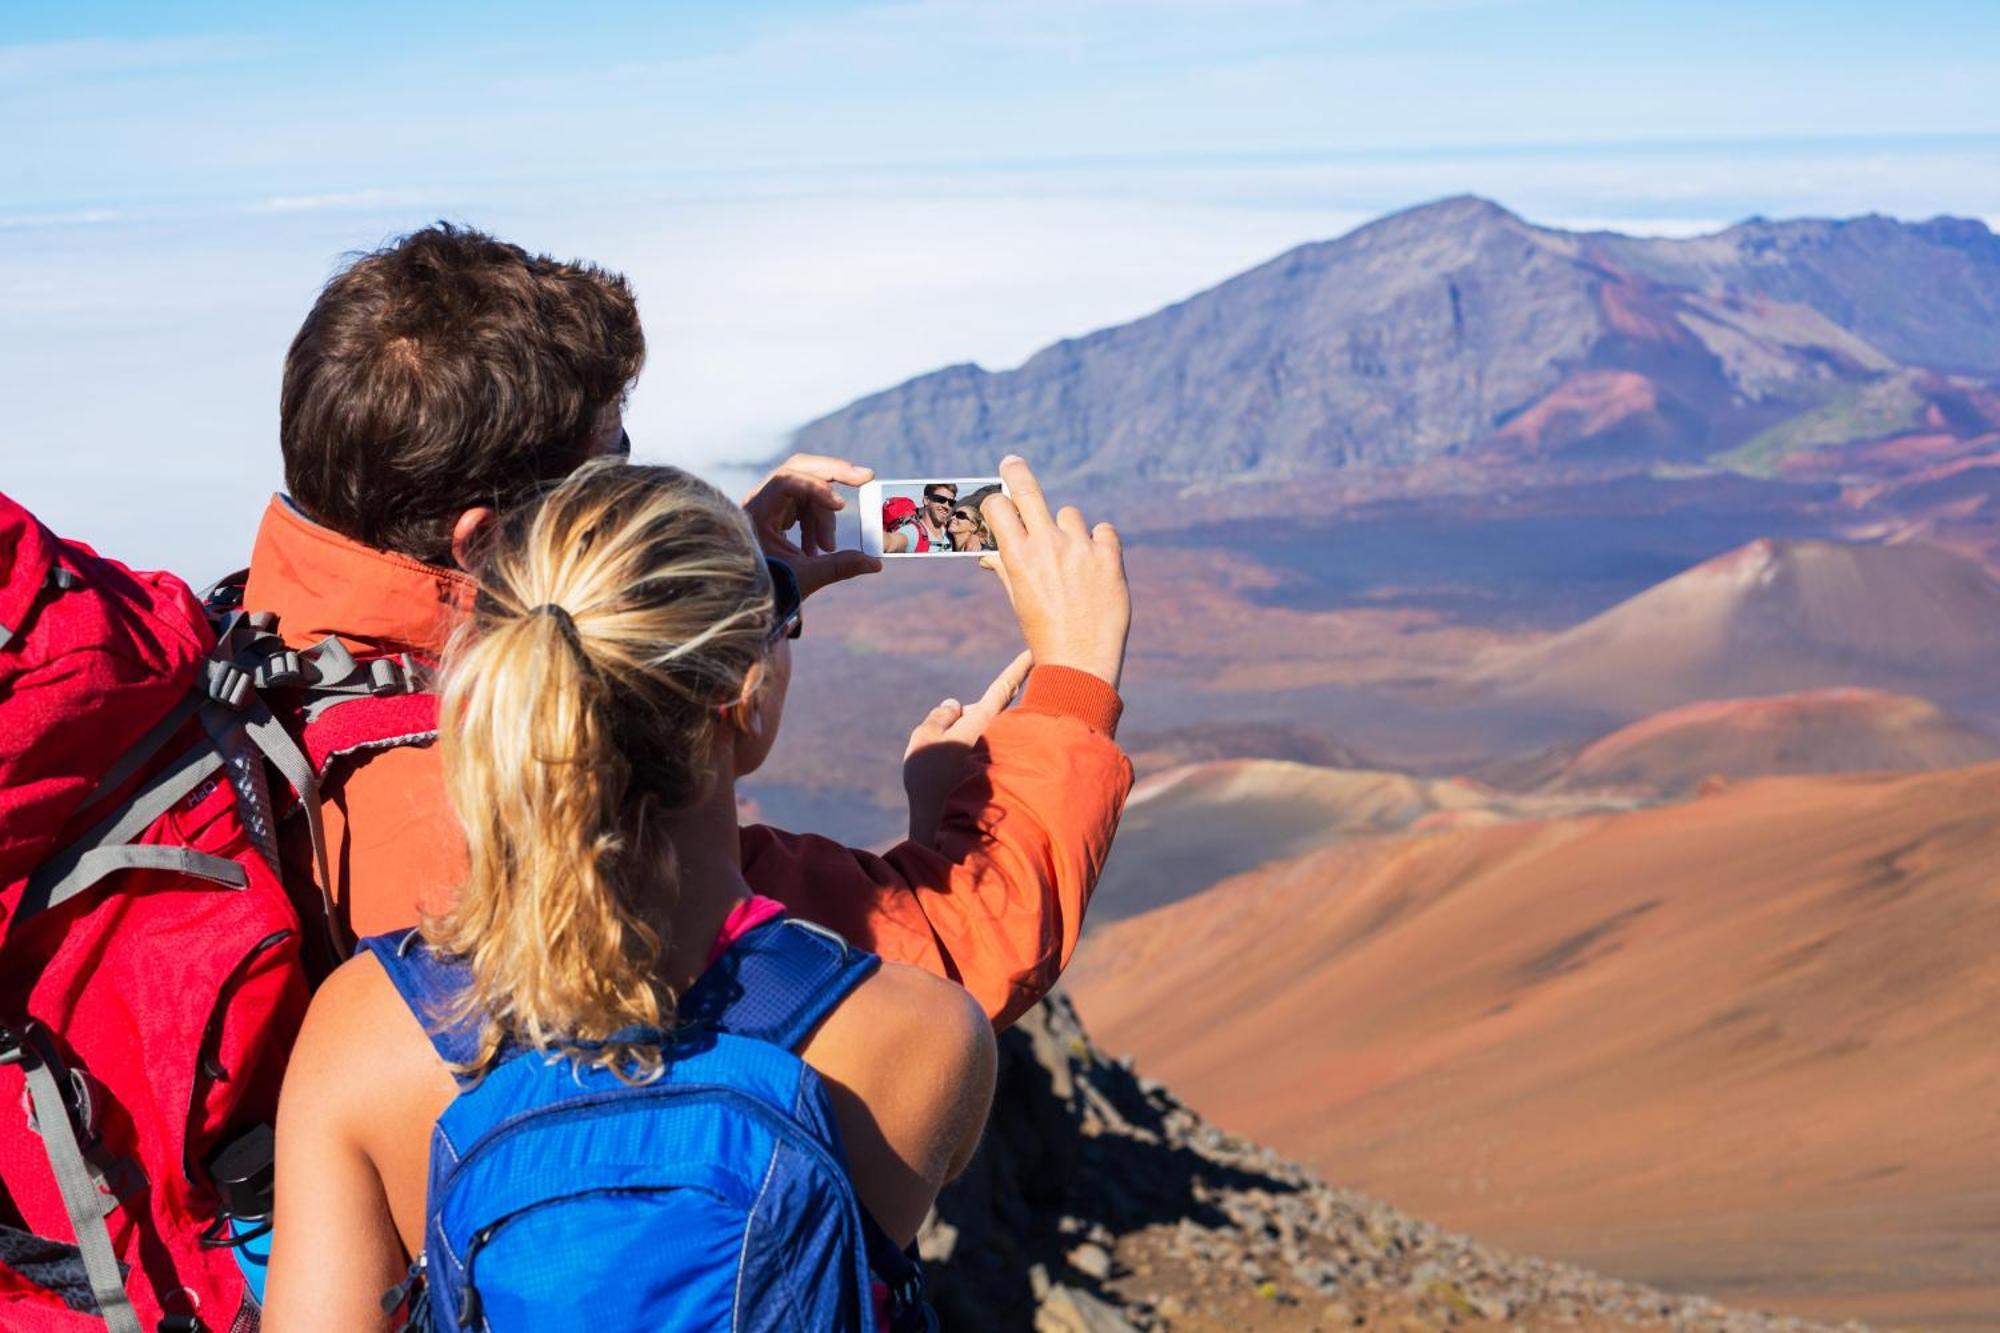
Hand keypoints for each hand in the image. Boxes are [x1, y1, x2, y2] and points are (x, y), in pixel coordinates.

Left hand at [742, 453, 882, 597]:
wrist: (750, 595)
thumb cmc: (771, 586)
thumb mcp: (805, 577)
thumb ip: (840, 567)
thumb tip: (875, 564)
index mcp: (758, 513)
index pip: (787, 480)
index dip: (817, 487)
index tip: (841, 506)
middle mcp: (760, 500)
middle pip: (800, 469)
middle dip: (834, 474)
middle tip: (866, 477)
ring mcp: (769, 502)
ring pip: (808, 489)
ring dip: (825, 516)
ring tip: (827, 548)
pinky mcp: (778, 509)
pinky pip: (806, 502)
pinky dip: (819, 520)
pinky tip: (818, 547)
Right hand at [903, 650, 1032, 845]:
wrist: (941, 826)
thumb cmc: (930, 781)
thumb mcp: (924, 738)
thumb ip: (940, 715)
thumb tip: (955, 704)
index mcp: (982, 723)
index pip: (1004, 687)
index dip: (1019, 668)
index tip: (1035, 652)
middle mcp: (996, 738)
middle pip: (981, 713)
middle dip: (963, 718)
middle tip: (941, 744)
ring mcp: (996, 758)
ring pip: (977, 736)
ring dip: (960, 743)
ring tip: (945, 772)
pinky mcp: (992, 776)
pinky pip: (975, 756)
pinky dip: (963, 763)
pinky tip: (951, 784)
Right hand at [979, 456, 1129, 688]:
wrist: (1081, 663)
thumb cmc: (1044, 633)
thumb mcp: (1019, 600)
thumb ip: (1005, 568)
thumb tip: (987, 553)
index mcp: (1018, 557)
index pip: (999, 507)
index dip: (996, 502)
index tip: (998, 498)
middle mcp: (1048, 546)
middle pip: (1027, 490)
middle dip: (1015, 472)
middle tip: (1011, 462)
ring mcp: (1080, 548)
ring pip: (1070, 514)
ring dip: (1068, 529)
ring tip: (1072, 561)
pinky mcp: (1110, 556)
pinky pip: (1103, 531)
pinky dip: (1099, 543)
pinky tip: (1096, 566)